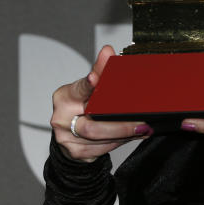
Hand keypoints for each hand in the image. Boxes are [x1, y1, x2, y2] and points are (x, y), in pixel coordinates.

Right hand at [50, 45, 151, 161]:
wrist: (68, 133)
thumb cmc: (80, 108)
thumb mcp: (88, 89)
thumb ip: (99, 73)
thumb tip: (108, 51)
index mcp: (65, 97)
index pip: (79, 90)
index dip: (88, 85)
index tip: (95, 77)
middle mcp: (61, 118)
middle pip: (92, 126)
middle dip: (120, 126)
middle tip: (141, 124)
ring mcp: (66, 138)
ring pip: (100, 140)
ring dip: (124, 135)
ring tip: (141, 129)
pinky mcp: (75, 152)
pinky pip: (101, 150)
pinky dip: (118, 143)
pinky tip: (129, 137)